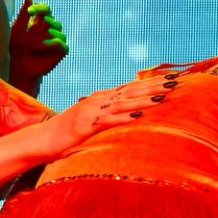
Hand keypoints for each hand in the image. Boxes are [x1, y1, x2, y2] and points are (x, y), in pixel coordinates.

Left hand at [8, 0, 68, 91]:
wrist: (20, 65)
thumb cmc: (16, 46)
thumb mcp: (17, 29)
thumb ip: (23, 13)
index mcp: (41, 20)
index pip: (46, 9)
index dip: (40, 8)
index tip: (30, 11)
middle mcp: (52, 27)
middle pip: (49, 20)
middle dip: (35, 29)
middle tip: (25, 39)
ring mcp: (58, 38)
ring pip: (53, 30)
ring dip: (39, 39)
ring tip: (30, 47)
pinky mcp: (62, 49)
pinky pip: (59, 42)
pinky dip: (49, 45)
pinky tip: (41, 49)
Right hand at [32, 75, 171, 158]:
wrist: (42, 139)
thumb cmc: (69, 131)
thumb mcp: (93, 118)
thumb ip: (110, 112)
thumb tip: (132, 111)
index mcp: (102, 97)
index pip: (131, 86)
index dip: (152, 81)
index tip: (172, 77)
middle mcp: (98, 100)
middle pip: (131, 91)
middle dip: (154, 86)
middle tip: (176, 82)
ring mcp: (91, 111)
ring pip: (122, 104)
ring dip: (143, 100)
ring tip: (162, 98)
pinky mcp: (85, 126)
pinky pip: (107, 121)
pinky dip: (123, 118)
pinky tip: (137, 116)